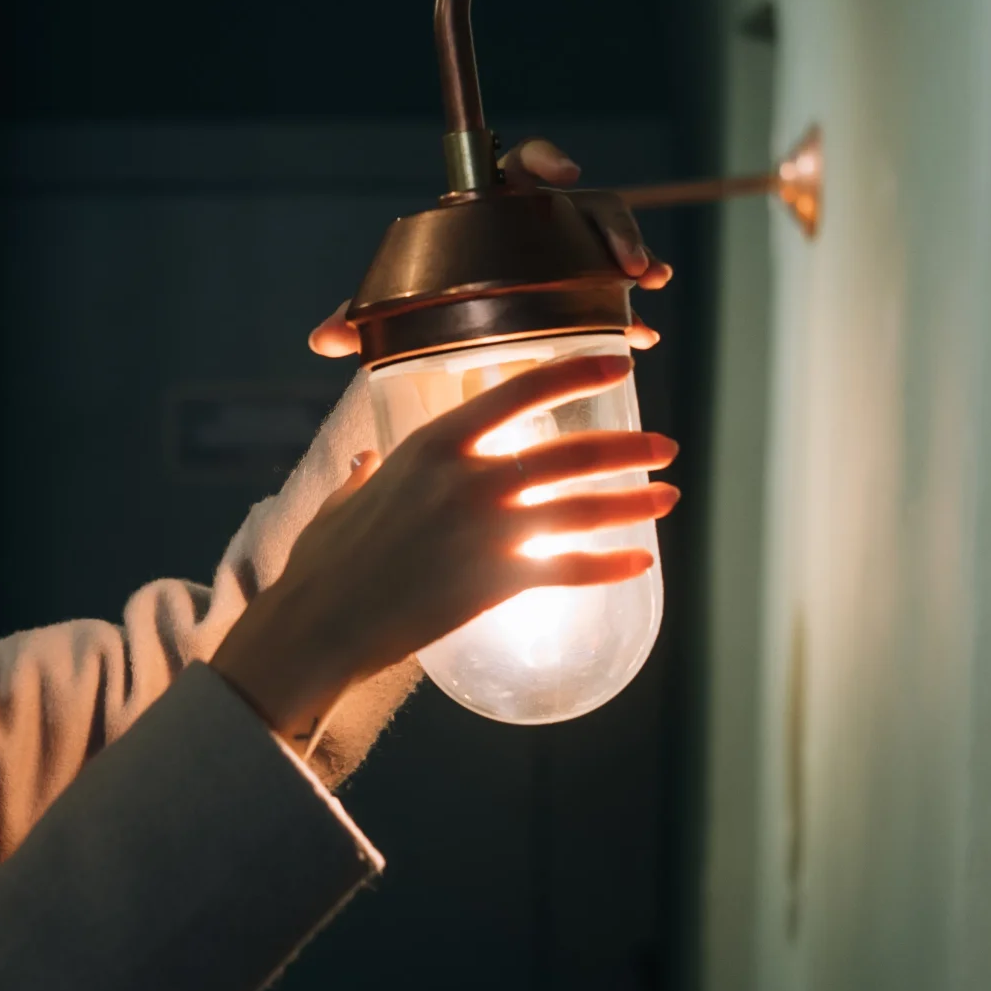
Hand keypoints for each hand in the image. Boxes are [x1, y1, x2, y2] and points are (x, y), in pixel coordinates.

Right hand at [212, 349, 678, 742]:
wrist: (322, 626)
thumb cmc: (323, 565)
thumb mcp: (344, 502)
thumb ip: (366, 478)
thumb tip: (367, 467)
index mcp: (434, 446)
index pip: (522, 392)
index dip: (578, 373)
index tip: (619, 364)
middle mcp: (471, 480)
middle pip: (571, 452)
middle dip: (628, 447)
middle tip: (664, 447)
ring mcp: (490, 531)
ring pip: (584, 508)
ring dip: (634, 501)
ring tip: (668, 496)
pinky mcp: (499, 582)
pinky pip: (572, 569)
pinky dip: (612, 564)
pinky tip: (642, 562)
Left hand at [306, 138, 674, 356]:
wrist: (445, 334)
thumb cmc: (421, 298)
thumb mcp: (392, 303)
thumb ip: (360, 314)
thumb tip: (321, 339)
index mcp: (491, 209)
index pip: (521, 163)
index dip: (545, 157)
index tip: (565, 174)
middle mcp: (535, 224)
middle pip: (583, 203)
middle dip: (611, 225)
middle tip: (626, 260)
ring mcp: (565, 253)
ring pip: (608, 241)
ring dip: (632, 257)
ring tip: (647, 284)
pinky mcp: (580, 288)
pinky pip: (611, 288)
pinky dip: (628, 309)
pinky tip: (641, 333)